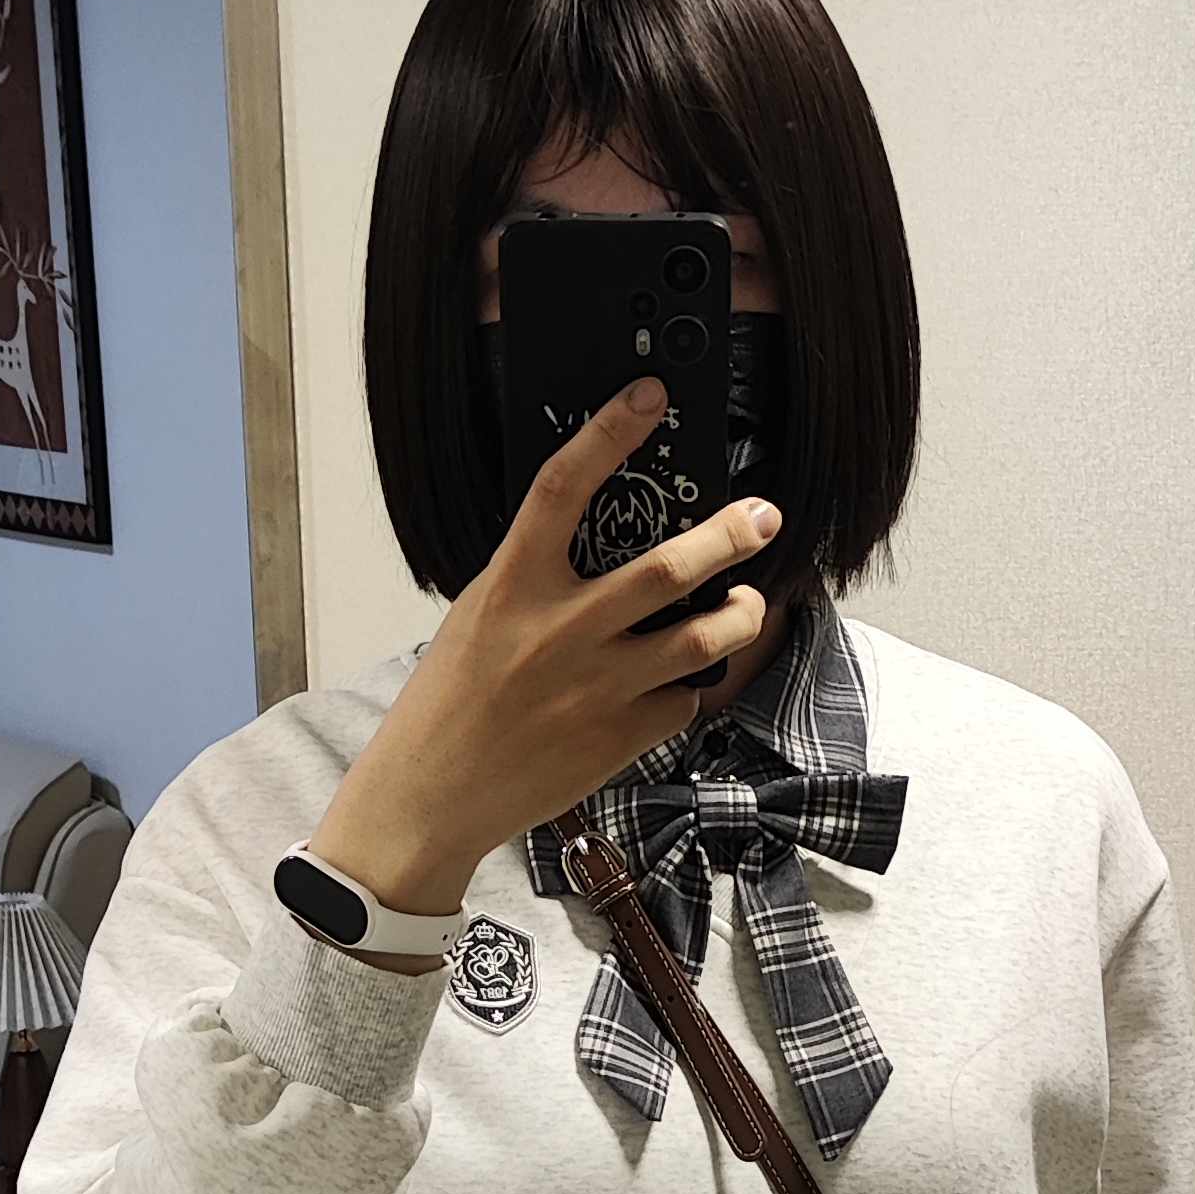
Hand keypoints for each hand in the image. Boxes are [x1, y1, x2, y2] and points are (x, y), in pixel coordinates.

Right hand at [308, 382, 781, 911]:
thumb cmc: (449, 703)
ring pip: (699, 641)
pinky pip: (678, 701)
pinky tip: (673, 685)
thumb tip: (596, 541)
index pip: (561, 489)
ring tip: (749, 602)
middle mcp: (559, 632)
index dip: (607, 434)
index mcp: (513, 587)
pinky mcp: (618, 738)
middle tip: (762, 516)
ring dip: (739, 616)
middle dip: (726, 536)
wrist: (433, 795)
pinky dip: (684, 689)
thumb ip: (535, 579)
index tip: (647, 397)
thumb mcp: (478, 617)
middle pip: (665, 570)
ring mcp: (595, 688)